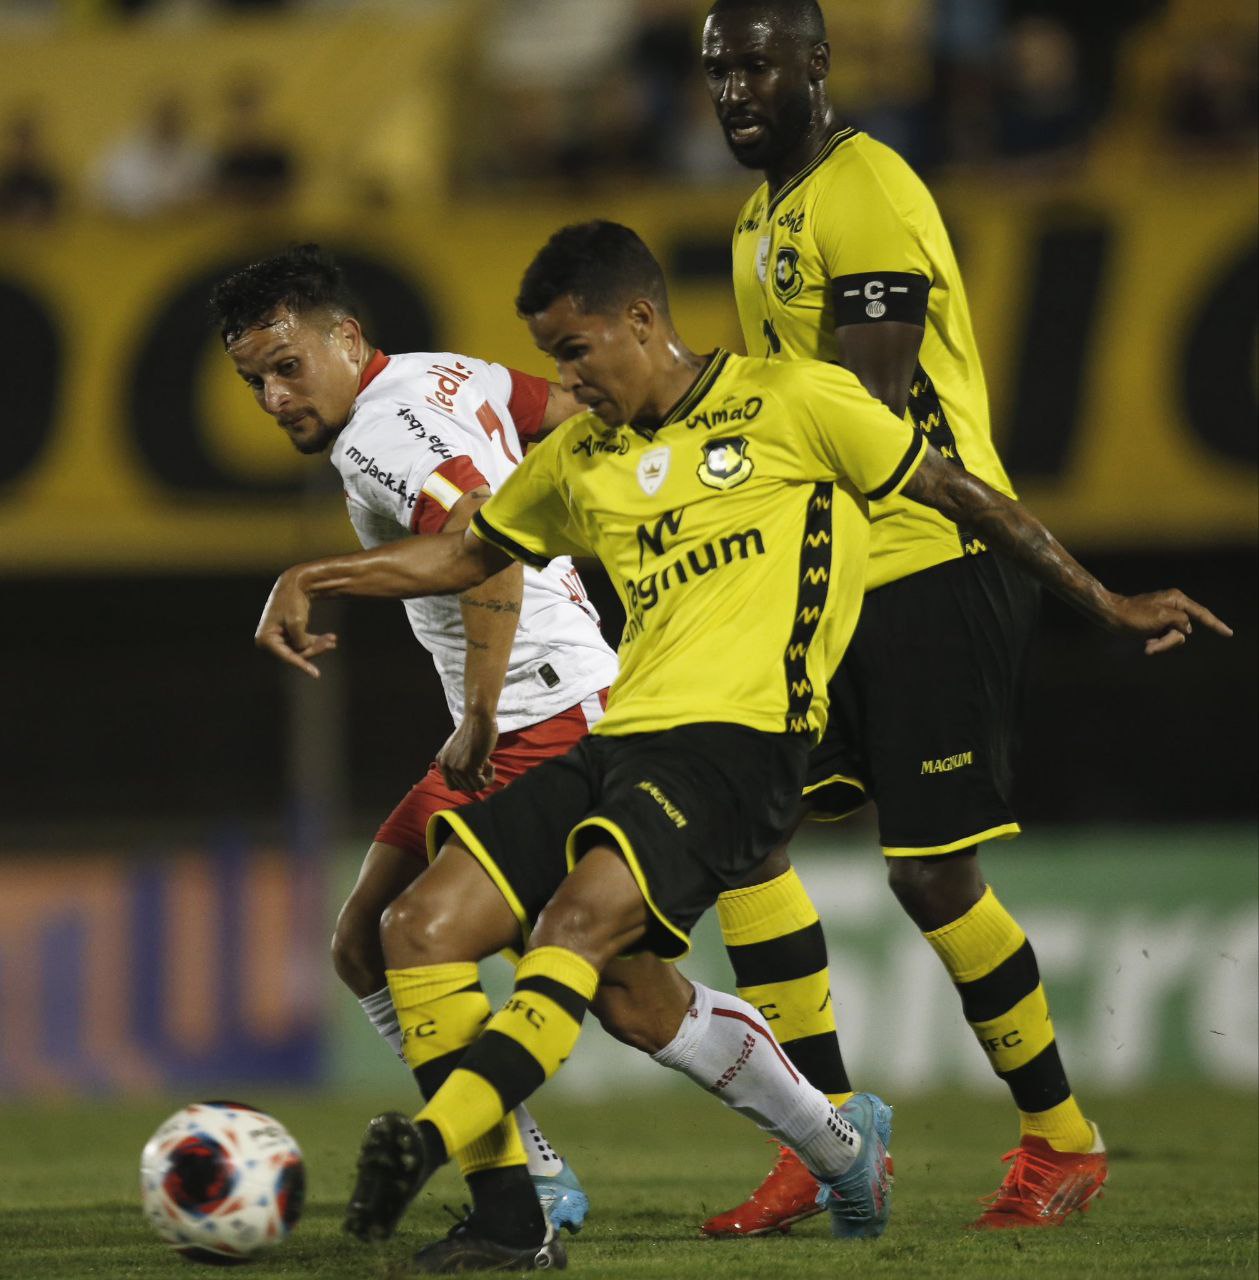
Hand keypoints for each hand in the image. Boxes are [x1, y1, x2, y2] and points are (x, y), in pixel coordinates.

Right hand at [254, 567, 337, 677]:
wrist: (295, 583)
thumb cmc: (293, 601)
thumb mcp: (297, 622)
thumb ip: (300, 640)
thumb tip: (304, 651)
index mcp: (265, 638)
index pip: (286, 656)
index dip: (302, 665)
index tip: (316, 675)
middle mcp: (269, 640)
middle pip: (295, 653)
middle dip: (314, 649)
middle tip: (332, 644)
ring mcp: (278, 638)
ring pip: (301, 648)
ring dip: (318, 644)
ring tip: (333, 640)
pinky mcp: (288, 634)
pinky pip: (302, 642)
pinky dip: (316, 640)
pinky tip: (331, 638)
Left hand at [436, 709, 497, 792]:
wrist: (479, 717)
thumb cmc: (475, 729)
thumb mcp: (460, 748)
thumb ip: (459, 762)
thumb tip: (470, 783)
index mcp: (441, 760)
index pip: (453, 785)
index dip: (467, 780)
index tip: (476, 767)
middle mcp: (445, 765)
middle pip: (464, 787)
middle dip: (478, 778)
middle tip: (485, 763)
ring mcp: (455, 768)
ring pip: (473, 788)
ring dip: (485, 778)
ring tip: (488, 763)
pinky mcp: (467, 768)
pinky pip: (480, 784)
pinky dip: (489, 778)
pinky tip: (491, 764)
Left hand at [1103, 588, 1232, 654]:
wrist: (1111, 616)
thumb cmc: (1134, 614)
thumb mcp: (1161, 617)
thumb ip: (1180, 621)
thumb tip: (1186, 628)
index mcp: (1177, 600)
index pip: (1201, 614)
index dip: (1216, 624)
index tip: (1228, 633)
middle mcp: (1174, 607)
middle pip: (1184, 631)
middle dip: (1169, 641)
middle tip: (1150, 644)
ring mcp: (1165, 618)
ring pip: (1174, 638)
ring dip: (1160, 644)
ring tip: (1145, 645)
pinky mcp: (1157, 626)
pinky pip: (1164, 640)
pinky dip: (1156, 644)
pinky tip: (1144, 645)